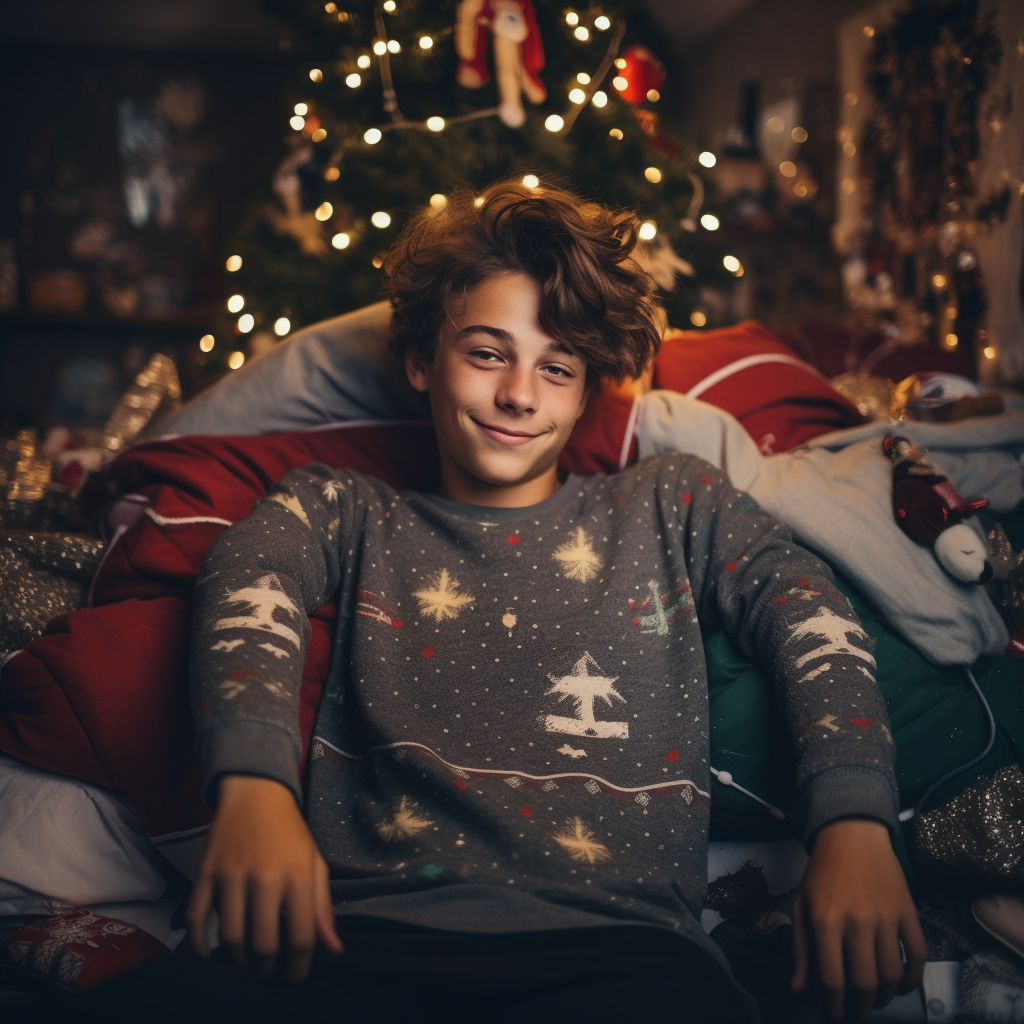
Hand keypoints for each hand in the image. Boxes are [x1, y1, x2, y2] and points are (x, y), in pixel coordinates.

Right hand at [185, 775, 341, 980]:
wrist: (256, 793)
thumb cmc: (290, 832)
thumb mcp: (315, 863)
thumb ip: (323, 908)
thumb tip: (333, 950)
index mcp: (298, 875)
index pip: (300, 937)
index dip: (298, 968)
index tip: (294, 978)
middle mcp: (265, 877)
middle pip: (262, 945)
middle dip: (265, 971)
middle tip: (267, 974)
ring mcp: (231, 875)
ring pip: (229, 938)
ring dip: (236, 962)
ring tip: (244, 965)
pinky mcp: (206, 872)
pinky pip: (195, 919)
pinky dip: (198, 946)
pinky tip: (209, 955)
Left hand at [791, 818, 926, 1022]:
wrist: (852, 834)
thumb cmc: (822, 872)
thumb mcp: (801, 905)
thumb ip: (800, 950)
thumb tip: (798, 990)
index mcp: (825, 920)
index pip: (832, 980)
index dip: (834, 1007)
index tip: (834, 1016)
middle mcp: (857, 922)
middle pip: (865, 983)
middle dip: (860, 1010)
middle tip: (856, 1016)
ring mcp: (886, 917)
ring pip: (892, 975)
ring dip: (884, 997)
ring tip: (874, 1000)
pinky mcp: (909, 912)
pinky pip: (918, 955)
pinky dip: (913, 978)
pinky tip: (901, 985)